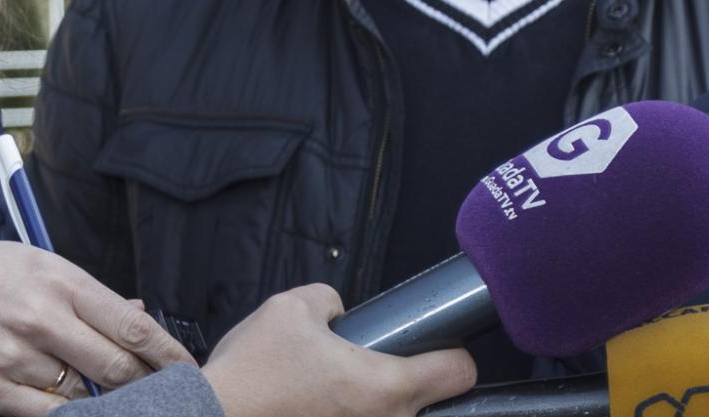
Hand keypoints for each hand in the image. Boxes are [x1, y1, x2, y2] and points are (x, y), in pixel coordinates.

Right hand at [0, 242, 193, 415]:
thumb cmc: (1, 274)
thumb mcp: (50, 268)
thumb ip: (95, 297)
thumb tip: (139, 313)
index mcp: (65, 286)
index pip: (133, 326)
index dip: (168, 352)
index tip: (186, 366)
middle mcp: (41, 321)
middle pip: (115, 365)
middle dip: (145, 381)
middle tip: (162, 388)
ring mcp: (13, 357)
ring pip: (82, 393)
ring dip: (105, 399)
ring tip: (117, 395)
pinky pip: (45, 412)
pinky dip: (70, 413)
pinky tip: (82, 408)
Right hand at [202, 286, 474, 416]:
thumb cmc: (248, 376)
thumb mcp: (291, 308)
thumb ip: (331, 301)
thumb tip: (339, 314)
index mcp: (387, 387)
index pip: (460, 372)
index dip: (453, 352)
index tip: (436, 345)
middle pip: (426, 401)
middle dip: (402, 381)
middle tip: (366, 366)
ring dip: (367, 406)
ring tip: (327, 390)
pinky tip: (310, 407)